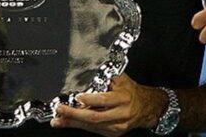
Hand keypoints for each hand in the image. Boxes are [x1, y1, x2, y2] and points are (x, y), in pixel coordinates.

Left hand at [51, 75, 165, 135]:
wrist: (147, 107)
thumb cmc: (132, 91)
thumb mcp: (122, 80)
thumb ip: (105, 78)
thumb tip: (85, 75)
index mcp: (123, 98)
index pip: (104, 100)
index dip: (89, 100)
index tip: (77, 97)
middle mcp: (121, 113)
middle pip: (94, 117)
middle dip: (74, 115)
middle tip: (60, 111)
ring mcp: (117, 126)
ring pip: (92, 126)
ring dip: (73, 123)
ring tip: (58, 120)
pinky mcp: (114, 133)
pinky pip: (95, 130)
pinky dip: (81, 126)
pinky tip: (71, 123)